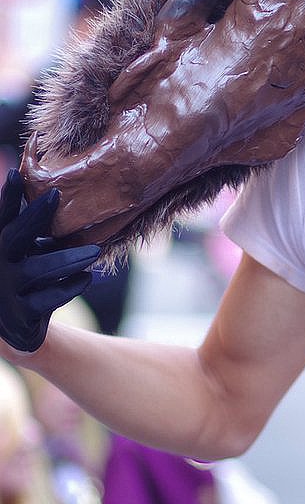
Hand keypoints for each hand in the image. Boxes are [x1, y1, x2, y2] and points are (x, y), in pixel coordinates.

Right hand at [0, 169, 99, 351]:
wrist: (18, 327)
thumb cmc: (30, 279)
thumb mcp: (32, 254)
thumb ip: (42, 233)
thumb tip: (69, 197)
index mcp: (2, 245)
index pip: (3, 218)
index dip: (8, 198)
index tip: (16, 175)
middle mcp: (0, 265)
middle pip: (13, 237)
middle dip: (33, 216)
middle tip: (54, 196)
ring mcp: (8, 290)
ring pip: (37, 270)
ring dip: (68, 259)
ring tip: (96, 251)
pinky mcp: (22, 315)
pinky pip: (48, 299)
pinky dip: (70, 287)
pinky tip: (87, 278)